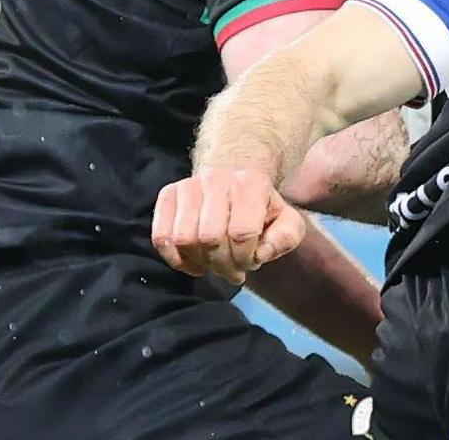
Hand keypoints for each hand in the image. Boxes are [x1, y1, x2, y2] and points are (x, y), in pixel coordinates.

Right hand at [151, 168, 306, 283]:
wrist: (233, 186)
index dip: (245, 258)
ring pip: (183, 238)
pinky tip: (194, 263)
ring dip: (201, 262)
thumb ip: (287, 236)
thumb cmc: (261, 210)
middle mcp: (217, 178)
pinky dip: (176, 259)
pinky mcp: (168, 194)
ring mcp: (189, 184)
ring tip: (215, 264)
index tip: (251, 262)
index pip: (242, 232)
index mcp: (252, 182)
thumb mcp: (287, 222)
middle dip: (223, 264)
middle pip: (210, 237)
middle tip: (233, 270)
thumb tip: (262, 252)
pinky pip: (161, 236)